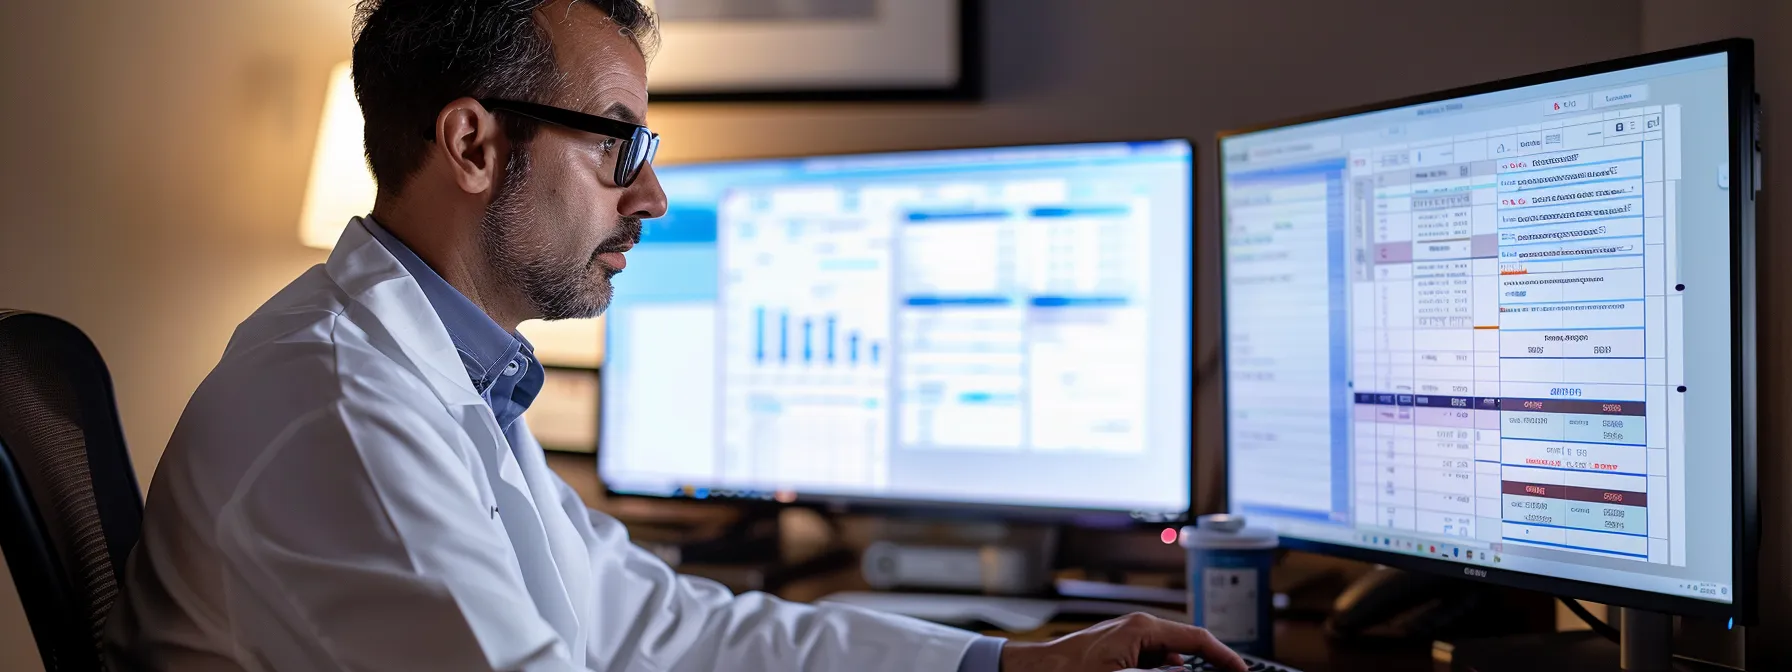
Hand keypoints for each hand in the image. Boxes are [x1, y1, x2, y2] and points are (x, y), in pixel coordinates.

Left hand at [998, 612, 1245, 671]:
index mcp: (1143, 628)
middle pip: (1187, 646)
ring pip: (1171, 656)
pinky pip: (1153, 660)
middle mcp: (1138, 627)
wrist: (1035, 671)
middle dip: (1206, 664)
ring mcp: (1128, 637)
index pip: (1198, 639)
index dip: (1225, 657)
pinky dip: (1165, 671)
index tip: (1243, 671)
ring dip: (1184, 671)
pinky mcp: (1119, 649)